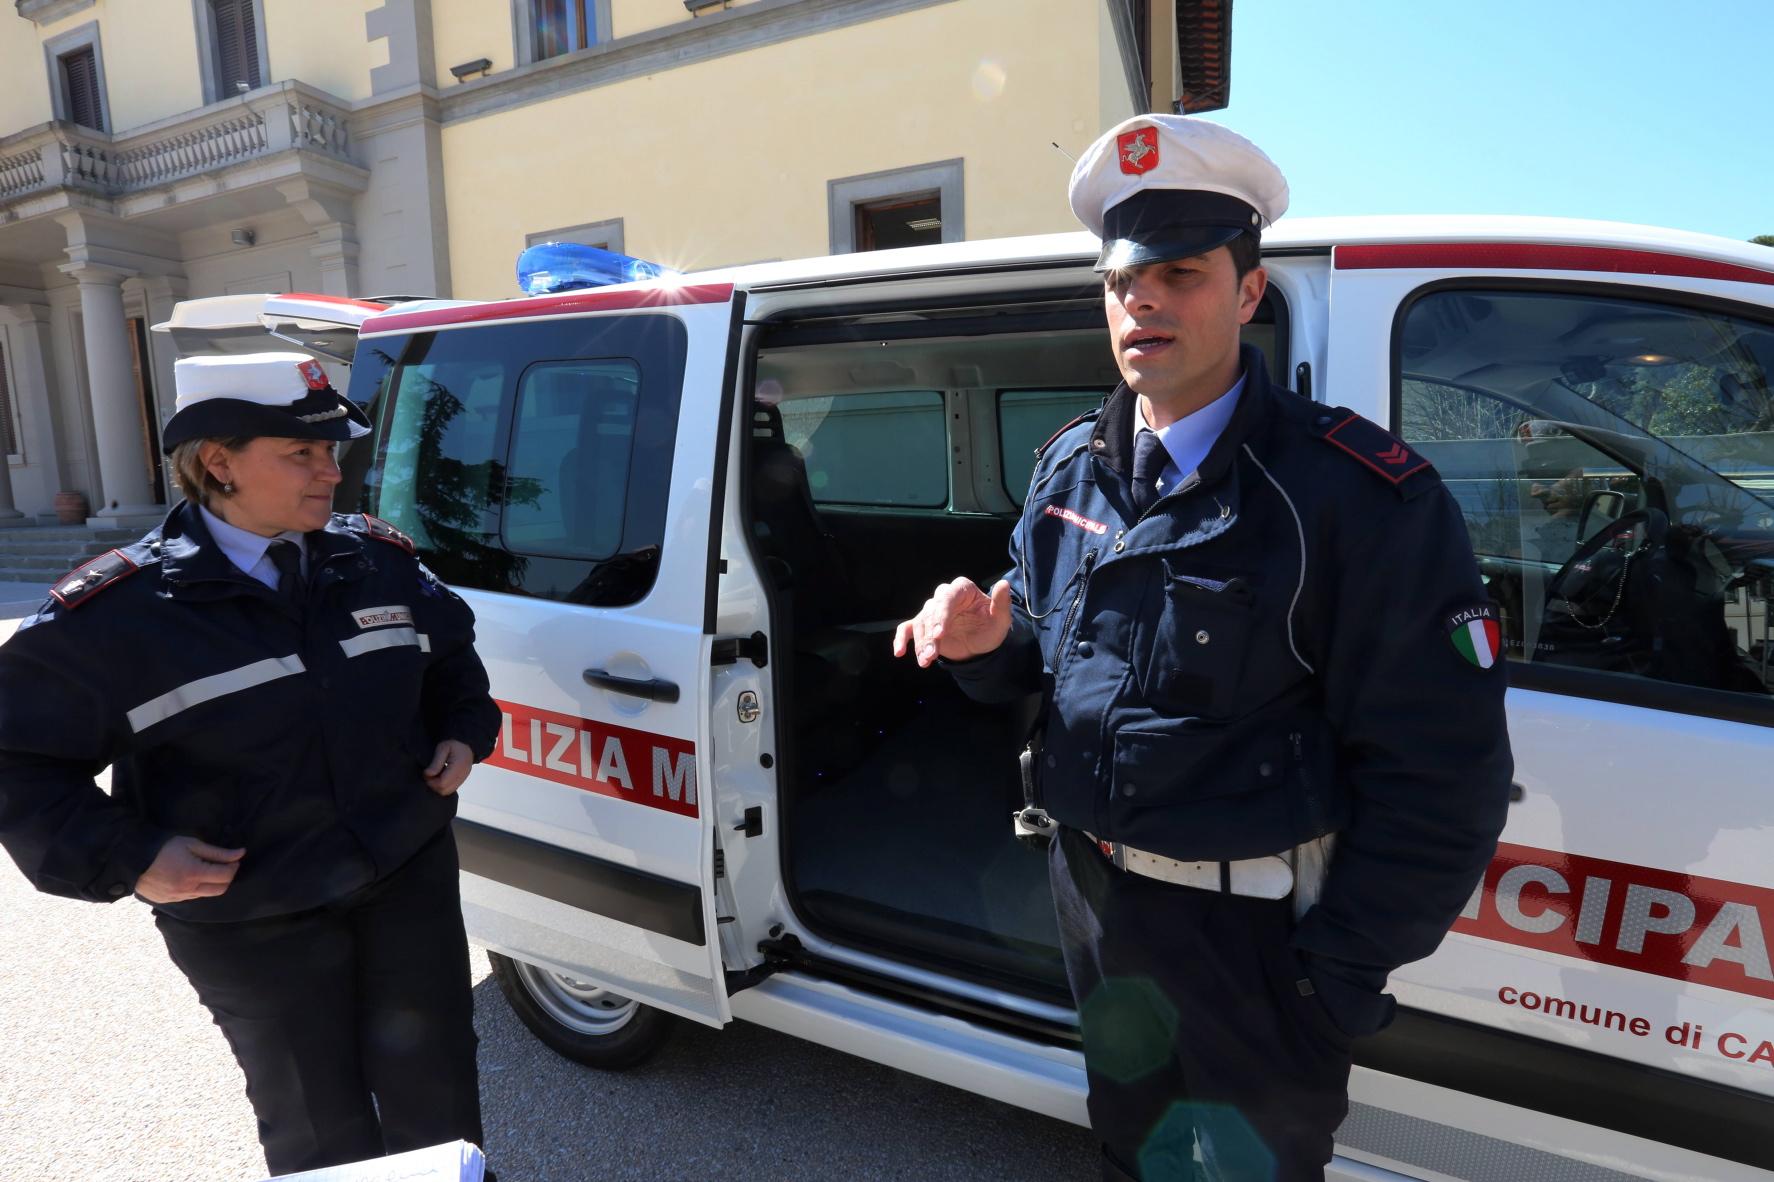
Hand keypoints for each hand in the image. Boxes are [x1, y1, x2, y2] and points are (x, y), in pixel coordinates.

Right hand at [134, 837, 244, 903]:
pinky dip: (198, 889)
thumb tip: (240, 854)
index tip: (233, 859)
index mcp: (194, 874)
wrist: (133, 860)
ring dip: (212, 884)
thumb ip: (217, 852)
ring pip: (206, 895)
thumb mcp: (192, 844)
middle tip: (224, 866)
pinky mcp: (170, 902)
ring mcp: (178, 898)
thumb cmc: (164, 847)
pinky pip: (192, 898)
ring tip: (208, 870)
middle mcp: (188, 890)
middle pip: (220, 890)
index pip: (225, 876)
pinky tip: (192, 878)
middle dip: (227, 878)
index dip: (233, 867)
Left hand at [424, 739, 473, 795]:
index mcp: (458, 766)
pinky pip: (450, 789)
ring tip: (435, 775)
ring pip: (447, 791)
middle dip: (433, 785)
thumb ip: (436, 763)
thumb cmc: (453, 744)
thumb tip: (428, 775)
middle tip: (429, 775)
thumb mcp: (442, 748)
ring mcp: (463, 779)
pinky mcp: (462, 780)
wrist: (466, 744)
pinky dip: (443, 785)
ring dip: (438, 786)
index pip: (442, 783)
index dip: (431, 781)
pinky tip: (440, 776)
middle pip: (444, 790)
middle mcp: (462, 775)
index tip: (426, 772)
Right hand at [892, 577, 1014, 668]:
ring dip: (920, 643)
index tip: (939, 634)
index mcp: (962, 589)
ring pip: (920, 623)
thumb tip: (1004, 584)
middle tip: (931, 654)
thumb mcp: (1001, 619)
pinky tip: (899, 652)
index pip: (947, 598)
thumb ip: (1001, 603)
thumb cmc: (991, 628)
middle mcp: (944, 597)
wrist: (981, 645)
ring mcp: (932, 611)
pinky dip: (901, 639)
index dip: (941, 616)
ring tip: (925, 661)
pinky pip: (906, 629)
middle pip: (931, 612)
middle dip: (929, 635)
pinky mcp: (923, 626)